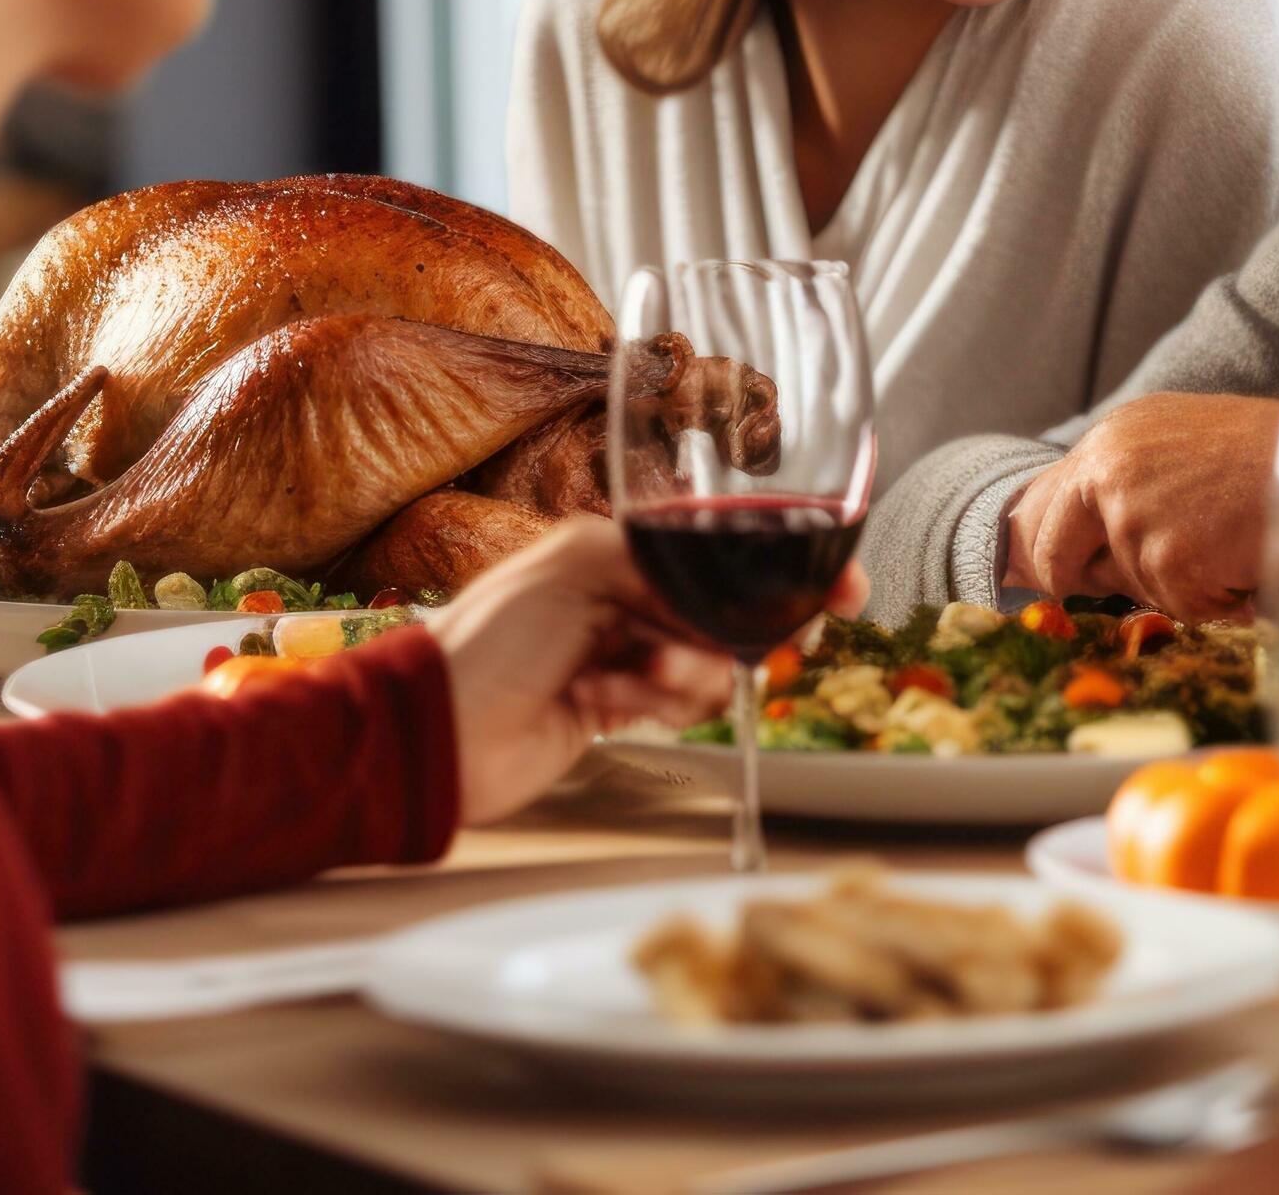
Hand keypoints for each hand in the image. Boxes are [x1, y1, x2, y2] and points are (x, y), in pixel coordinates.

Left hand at [413, 516, 854, 824]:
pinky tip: (610, 701)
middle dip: (735, 630)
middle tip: (753, 650)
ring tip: (637, 680)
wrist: (440, 734)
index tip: (838, 587)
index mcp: (611, 547)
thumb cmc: (484, 641)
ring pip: (708, 659)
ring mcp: (622, 651)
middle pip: (723, 605)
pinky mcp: (618, 706)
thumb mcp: (572, 566)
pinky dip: (658, 703)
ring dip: (685, 674)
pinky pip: (678, 701)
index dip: (780, 563)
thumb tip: (711, 579)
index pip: (715, 544)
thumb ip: (651, 557)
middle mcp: (621, 593)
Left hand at [1005, 393, 1278, 618]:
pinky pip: (1179, 604)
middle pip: (1056, 551)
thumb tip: (1099, 540)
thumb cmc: (1269, 452)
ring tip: (1229, 547)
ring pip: (1135, 584)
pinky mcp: (1169, 556)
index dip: (1056, 548)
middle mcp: (1110, 470)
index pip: (1052, 504)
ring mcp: (1135, 514)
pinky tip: (1244, 563)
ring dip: (1181, 583)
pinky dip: (1215, 598)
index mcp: (1113, 439)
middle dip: (1074, 581)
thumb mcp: (1182, 442)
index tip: (1061, 576)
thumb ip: (1133, 477)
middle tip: (1094, 597)